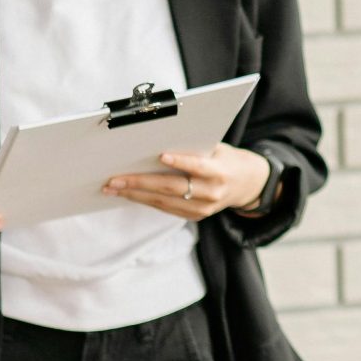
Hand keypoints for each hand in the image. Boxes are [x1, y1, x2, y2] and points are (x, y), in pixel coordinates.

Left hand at [104, 143, 271, 221]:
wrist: (248, 185)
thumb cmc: (227, 160)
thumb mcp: (218, 149)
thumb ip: (194, 149)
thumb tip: (158, 144)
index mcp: (220, 173)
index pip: (197, 167)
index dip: (180, 162)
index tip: (160, 156)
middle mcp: (212, 193)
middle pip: (171, 188)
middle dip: (140, 184)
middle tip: (115, 180)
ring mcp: (203, 209)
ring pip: (164, 202)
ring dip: (135, 195)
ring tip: (113, 188)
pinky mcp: (195, 216)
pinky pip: (166, 208)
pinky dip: (146, 200)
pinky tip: (129, 194)